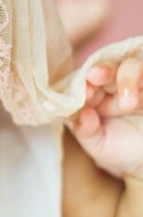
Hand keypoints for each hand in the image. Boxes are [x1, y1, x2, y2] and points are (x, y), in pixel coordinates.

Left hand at [67, 58, 142, 179]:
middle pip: (104, 68)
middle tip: (95, 76)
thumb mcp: (100, 147)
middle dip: (99, 71)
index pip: (82, 83)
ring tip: (128, 104)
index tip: (85, 92)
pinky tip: (137, 100)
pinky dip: (141, 81)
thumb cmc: (125, 151)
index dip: (81, 84)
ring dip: (126, 79)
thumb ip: (85, 131)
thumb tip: (84, 114)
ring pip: (130, 65)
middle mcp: (113, 86)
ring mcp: (137, 83)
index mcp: (94, 98)